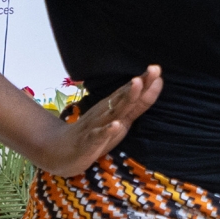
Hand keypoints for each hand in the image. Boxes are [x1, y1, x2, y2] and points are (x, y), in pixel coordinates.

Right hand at [30, 68, 161, 175]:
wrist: (61, 150)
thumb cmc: (97, 132)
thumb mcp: (123, 118)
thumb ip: (140, 103)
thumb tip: (158, 82)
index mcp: (114, 106)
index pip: (131, 91)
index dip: (145, 80)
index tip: (157, 68)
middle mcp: (106, 111)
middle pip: (125, 96)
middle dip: (139, 84)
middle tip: (153, 69)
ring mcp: (96, 125)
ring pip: (113, 111)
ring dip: (126, 98)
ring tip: (137, 84)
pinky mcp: (88, 141)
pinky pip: (98, 135)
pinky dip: (107, 130)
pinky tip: (116, 125)